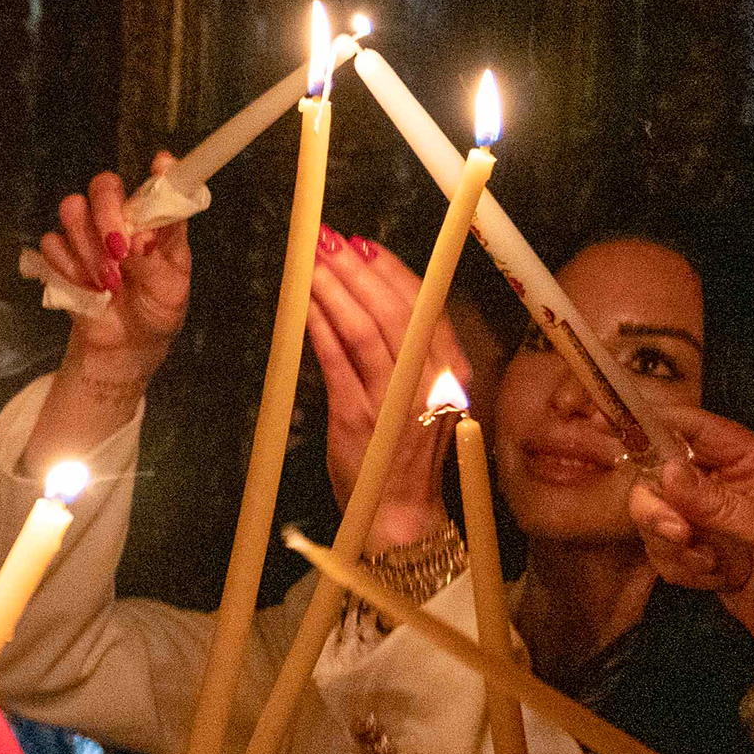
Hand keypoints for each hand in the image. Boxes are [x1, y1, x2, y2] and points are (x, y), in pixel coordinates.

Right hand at [30, 162, 192, 470]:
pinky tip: (87, 288)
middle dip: (106, 213)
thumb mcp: (169, 291)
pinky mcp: (62, 254)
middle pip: (103, 185)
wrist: (124, 346)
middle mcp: (122, 217)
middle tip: (117, 247)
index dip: (160, 171)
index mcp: (157, 219)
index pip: (159, 182)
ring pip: (72, 210)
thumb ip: (155, 259)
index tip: (161, 166)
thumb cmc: (156, 312)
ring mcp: (88, 232)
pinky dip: (68, 268)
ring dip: (88, 249)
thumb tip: (140, 236)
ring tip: (107, 282)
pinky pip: (51, 244)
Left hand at [306, 233, 469, 547]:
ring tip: (310, 261)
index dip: (391, 269)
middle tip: (327, 240)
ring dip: (332, 289)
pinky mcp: (356, 418)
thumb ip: (413, 353)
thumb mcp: (427, 397)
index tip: (363, 244)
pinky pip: (334, 361)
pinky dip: (317, 327)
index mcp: (451, 371)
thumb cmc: (407, 452)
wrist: (400, 513)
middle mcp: (427, 381)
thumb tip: (377, 298)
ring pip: (361, 329)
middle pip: (392, 310)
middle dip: (355, 269)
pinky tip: (302, 304)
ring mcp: (391, 400)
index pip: (424, 305)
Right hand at [630, 412, 753, 725]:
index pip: (703, 431)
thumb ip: (729, 507)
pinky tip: (714, 581)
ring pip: (657, 517)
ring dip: (670, 543)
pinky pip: (664, 555)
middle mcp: (730, 491)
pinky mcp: (702, 562)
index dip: (660, 422)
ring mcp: (713, 527)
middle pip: (664, 475)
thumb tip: (668, 472)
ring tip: (707, 564)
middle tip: (676, 531)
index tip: (615, 423)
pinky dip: (679, 569)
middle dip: (659, 503)